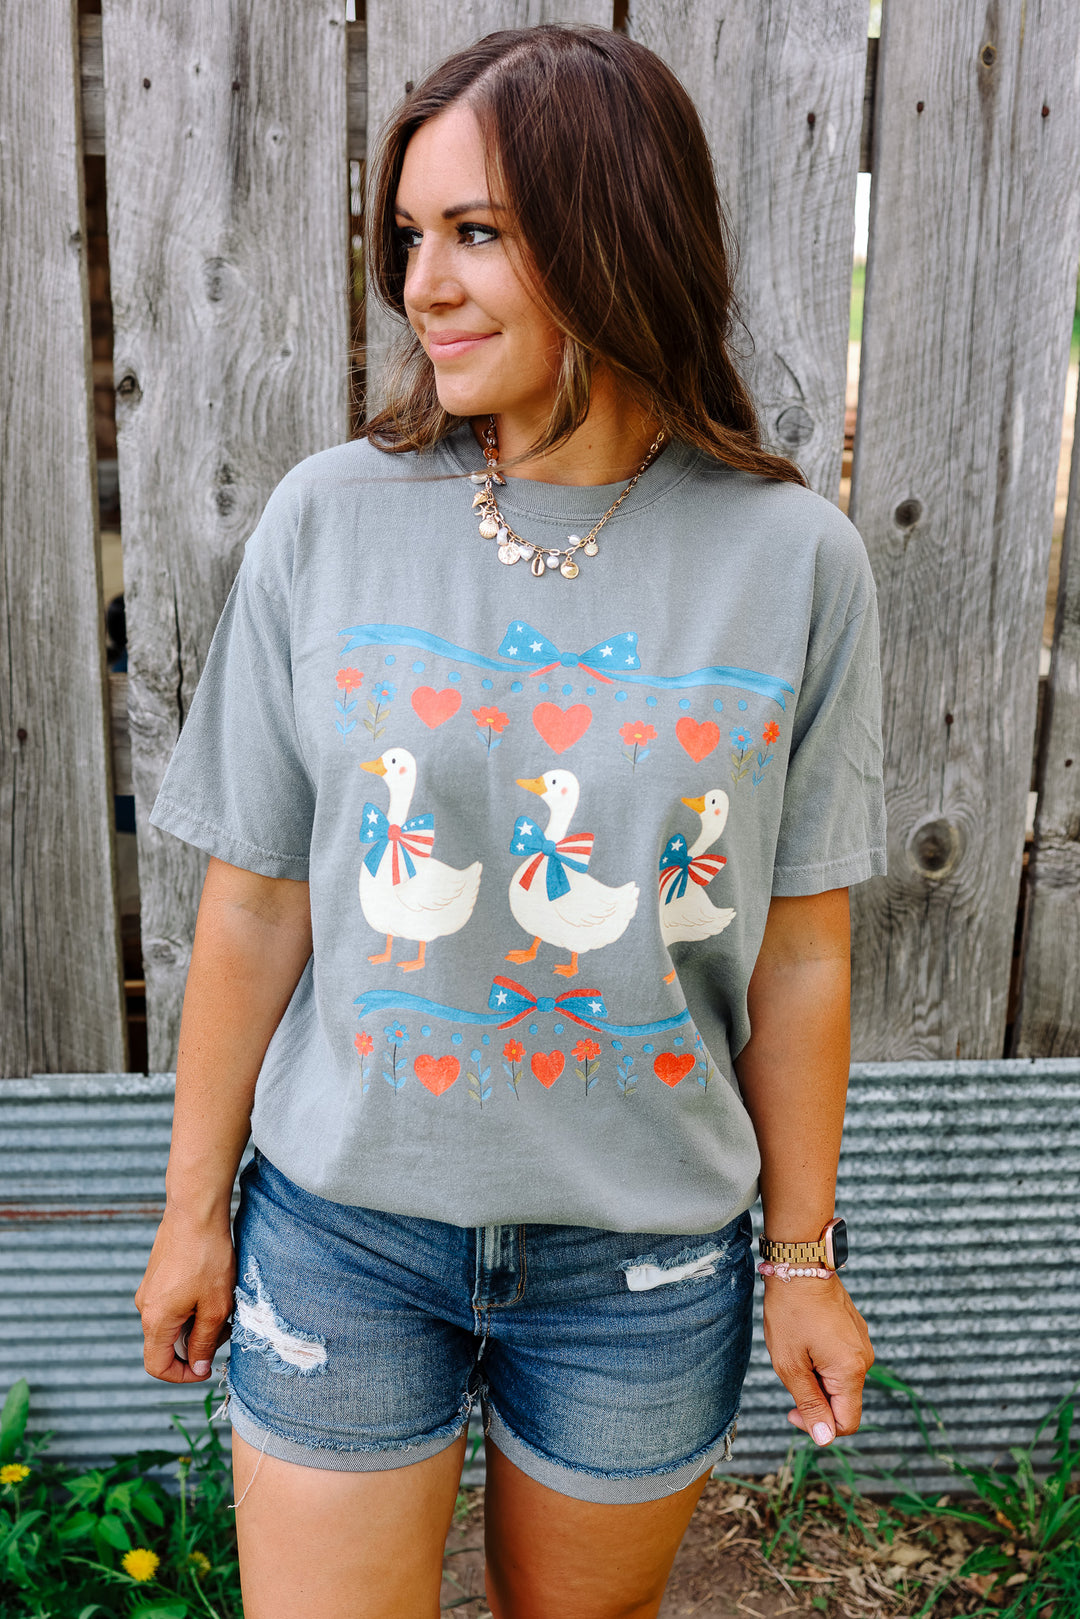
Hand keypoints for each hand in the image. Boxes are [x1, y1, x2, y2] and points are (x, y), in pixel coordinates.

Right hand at [135, 1208, 235, 1382]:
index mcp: (155, 1320)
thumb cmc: (207, 1257)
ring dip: (197, 1322)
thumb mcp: (215, 1307)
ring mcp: (149, 1290)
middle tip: (225, 1327)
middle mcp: (144, 1306)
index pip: (157, 1366)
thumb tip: (198, 1367)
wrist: (196, 1211)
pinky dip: (192, 1305)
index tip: (206, 1367)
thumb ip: (205, 1342)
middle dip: (196, 1344)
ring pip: (172, 1323)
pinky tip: (212, 1287)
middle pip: (166, 1344)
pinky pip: (172, 1304)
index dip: (182, 1376)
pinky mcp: (157, 1275)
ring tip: (221, 1301)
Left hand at [762, 1273, 872, 1445]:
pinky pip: (841, 1360)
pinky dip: (821, 1359)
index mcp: (851, 1371)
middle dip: (814, 1395)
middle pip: (842, 1401)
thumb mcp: (790, 1363)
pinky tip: (805, 1337)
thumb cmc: (791, 1312)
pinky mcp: (855, 1332)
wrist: (800, 1264)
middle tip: (790, 1368)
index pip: (847, 1423)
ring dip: (816, 1376)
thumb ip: (809, 1403)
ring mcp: (862, 1343)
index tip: (792, 1410)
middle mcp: (864, 1359)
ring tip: (797, 1348)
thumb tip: (825, 1439)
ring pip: (840, 1380)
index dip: (819, 1425)